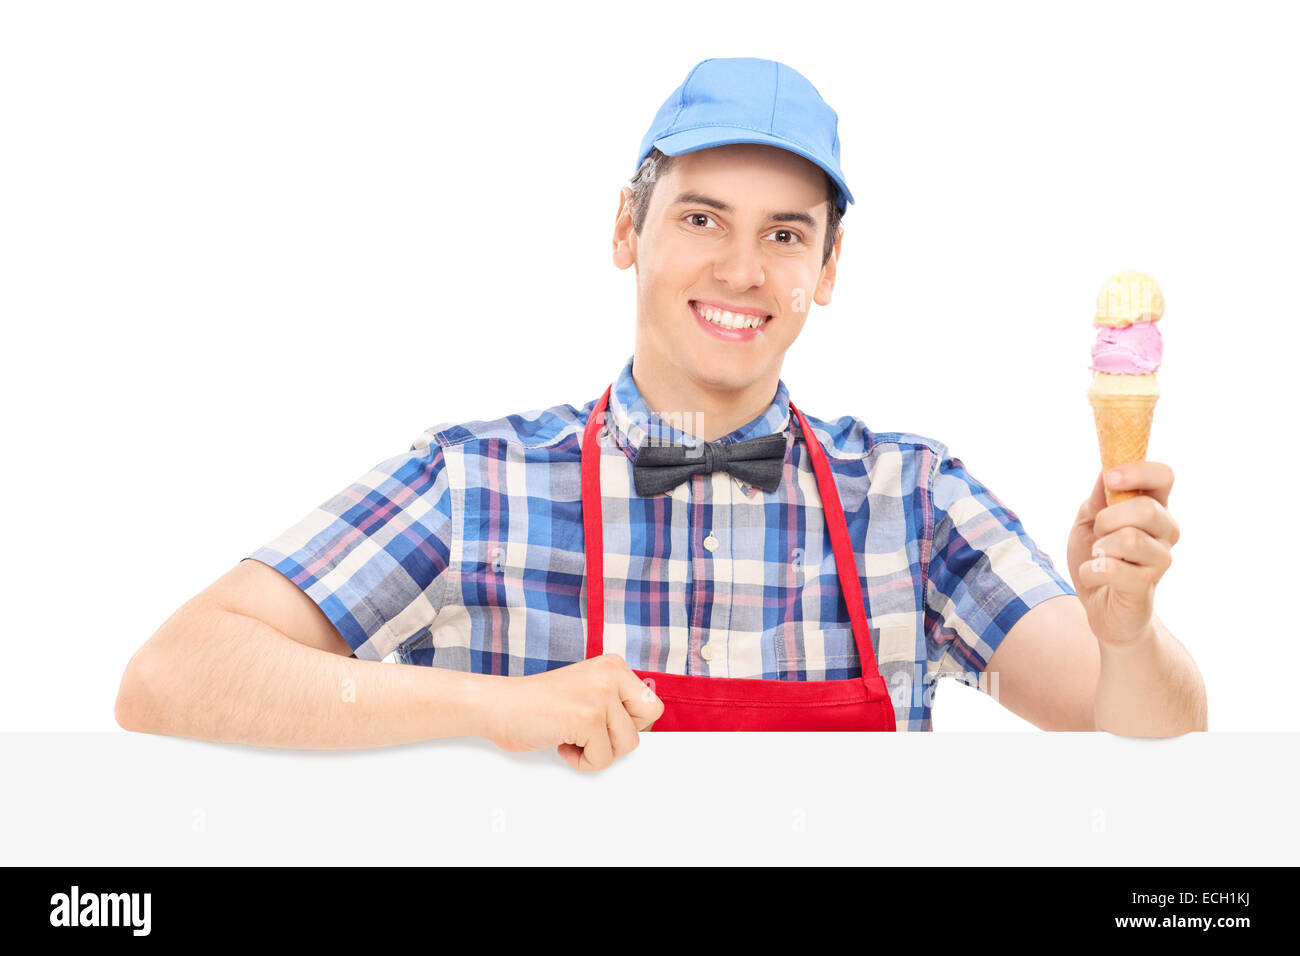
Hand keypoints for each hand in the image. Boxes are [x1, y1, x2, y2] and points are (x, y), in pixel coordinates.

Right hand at [488, 653, 663, 770]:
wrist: (497, 705)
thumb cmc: (537, 704)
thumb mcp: (587, 690)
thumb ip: (615, 702)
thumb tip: (648, 734)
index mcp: (613, 665)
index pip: (651, 705)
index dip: (629, 723)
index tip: (602, 724)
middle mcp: (610, 674)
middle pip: (645, 725)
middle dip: (618, 737)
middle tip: (589, 730)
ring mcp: (600, 695)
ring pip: (625, 745)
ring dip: (597, 751)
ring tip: (571, 734)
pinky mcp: (588, 718)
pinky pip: (602, 759)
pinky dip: (581, 762)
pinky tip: (561, 742)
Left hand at [1066, 462, 1180, 648]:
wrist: (1101, 608)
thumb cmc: (1100, 558)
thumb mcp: (1089, 521)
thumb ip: (1098, 497)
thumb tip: (1106, 469)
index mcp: (1154, 509)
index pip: (1164, 476)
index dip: (1138, 471)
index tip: (1110, 477)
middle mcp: (1165, 533)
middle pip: (1147, 509)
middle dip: (1109, 518)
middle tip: (1098, 533)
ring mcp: (1159, 561)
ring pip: (1130, 539)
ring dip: (1100, 547)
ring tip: (1098, 556)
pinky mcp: (1144, 588)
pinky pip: (1113, 569)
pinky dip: (1090, 571)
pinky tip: (1093, 575)